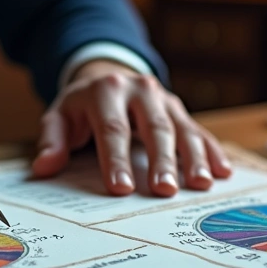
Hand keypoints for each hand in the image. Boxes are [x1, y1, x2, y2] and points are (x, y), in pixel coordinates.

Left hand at [31, 60, 231, 195]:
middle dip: (161, 161)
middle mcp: (140, 91)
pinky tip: (222, 172)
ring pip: (182, 129)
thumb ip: (52, 140)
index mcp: (106, 92)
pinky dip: (211, 151)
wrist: (106, 76)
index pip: (113, 129)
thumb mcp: (60, 116)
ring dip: (193, 158)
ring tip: (200, 184)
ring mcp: (164, 99)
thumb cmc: (81, 107)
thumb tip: (44, 167)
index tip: (121, 188)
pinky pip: (199, 131)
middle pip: (154, 128)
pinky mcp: (180, 110)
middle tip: (164, 191)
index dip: (117, 160)